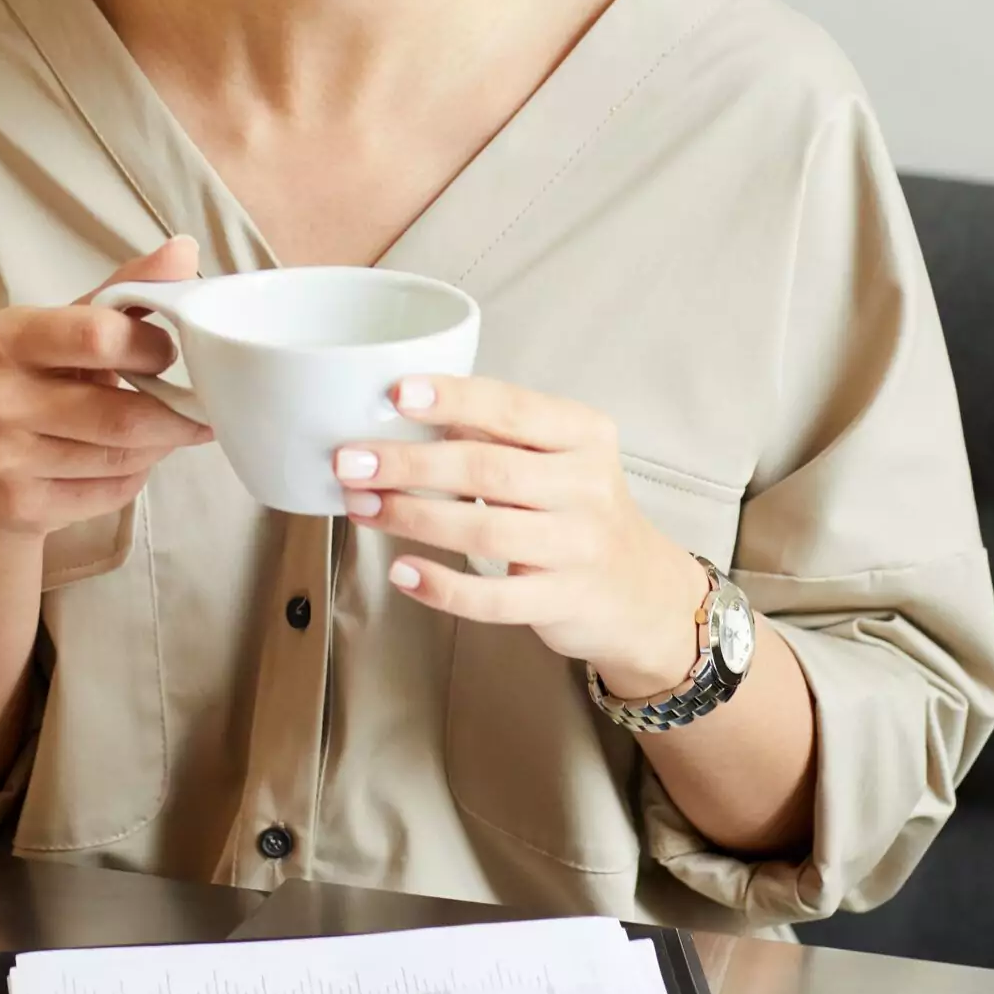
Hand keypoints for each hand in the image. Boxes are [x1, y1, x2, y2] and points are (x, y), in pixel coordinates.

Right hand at [0, 235, 214, 540]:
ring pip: (121, 458)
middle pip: (120, 415)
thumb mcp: (70, 326)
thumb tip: (185, 249)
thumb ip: (125, 288)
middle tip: (197, 405)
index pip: (99, 336)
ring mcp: (3, 457)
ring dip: (160, 445)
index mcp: (6, 336)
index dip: (151, 347)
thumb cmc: (39, 381)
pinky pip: (110, 493)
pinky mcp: (21, 504)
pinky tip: (129, 461)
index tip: (168, 351)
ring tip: (167, 429)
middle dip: (174, 413)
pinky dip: (136, 477)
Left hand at [332, 373, 711, 699]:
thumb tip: (406, 409)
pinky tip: (402, 572)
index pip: (513, 407)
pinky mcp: (562, 601)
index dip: (453, 399)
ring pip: (484, 529)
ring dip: (412, 517)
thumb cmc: (578, 508)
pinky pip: (494, 597)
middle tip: (349, 461)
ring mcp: (578, 547)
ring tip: (360, 507)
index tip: (397, 393)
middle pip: (488, 468)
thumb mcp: (557, 456)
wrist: (643, 592)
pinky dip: (443, 586)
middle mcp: (587, 486)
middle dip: (410, 463)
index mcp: (584, 434)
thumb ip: (494, 432)